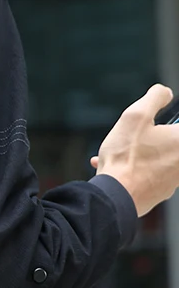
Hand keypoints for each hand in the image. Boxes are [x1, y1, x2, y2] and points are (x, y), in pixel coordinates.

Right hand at [90, 84, 178, 216]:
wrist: (115, 194)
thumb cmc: (126, 156)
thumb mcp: (136, 115)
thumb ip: (155, 97)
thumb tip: (164, 93)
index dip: (169, 123)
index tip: (153, 126)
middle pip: (171, 141)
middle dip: (151, 136)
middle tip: (134, 136)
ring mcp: (174, 179)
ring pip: (158, 158)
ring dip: (140, 152)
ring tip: (118, 153)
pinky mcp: (161, 192)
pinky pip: (150, 174)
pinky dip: (135, 168)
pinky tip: (114, 167)